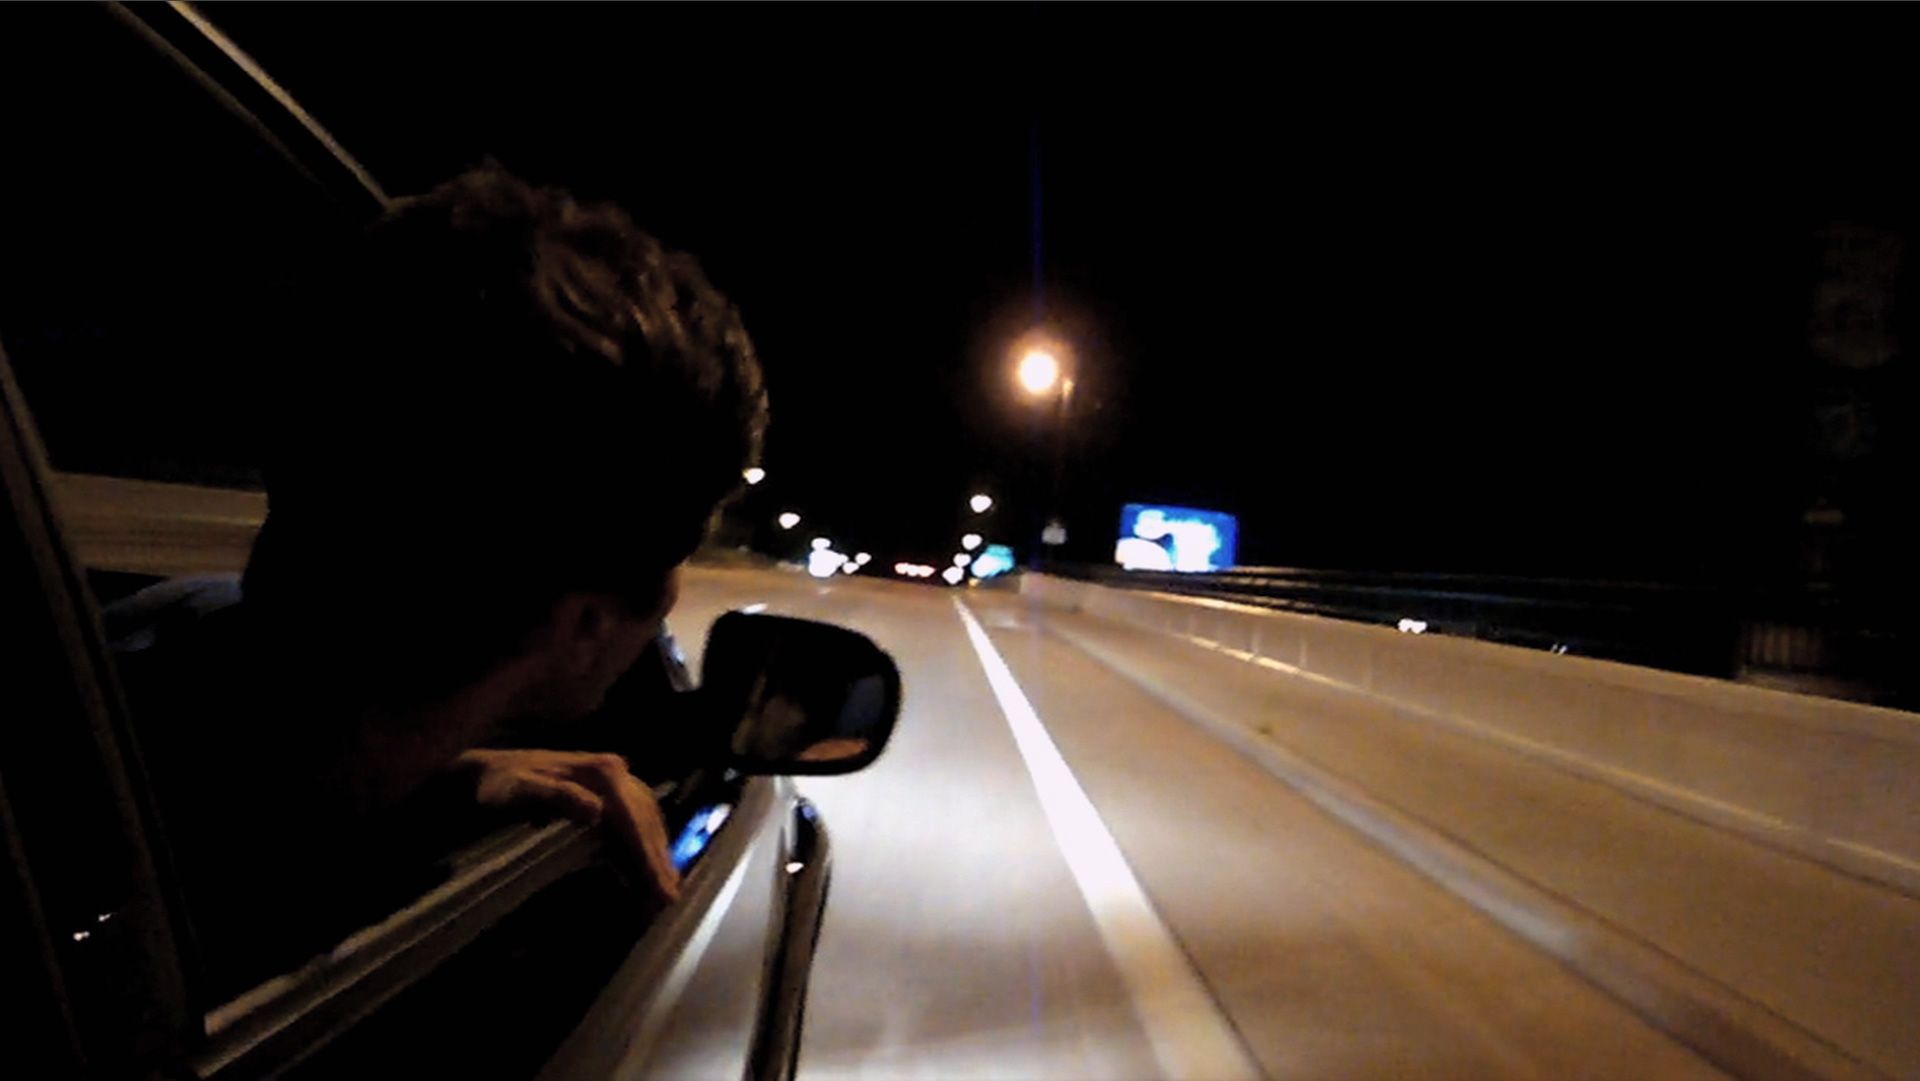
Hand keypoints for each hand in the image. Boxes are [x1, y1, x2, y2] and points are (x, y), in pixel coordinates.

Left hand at [453, 748, 680, 902]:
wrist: (485, 772)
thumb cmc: (499, 785)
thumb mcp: (519, 789)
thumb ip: (556, 796)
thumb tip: (597, 811)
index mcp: (600, 772)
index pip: (634, 818)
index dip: (649, 854)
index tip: (661, 888)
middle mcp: (614, 771)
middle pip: (647, 819)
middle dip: (659, 858)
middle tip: (671, 897)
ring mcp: (612, 780)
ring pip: (646, 818)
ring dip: (657, 851)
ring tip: (667, 886)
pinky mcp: (604, 792)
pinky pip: (634, 819)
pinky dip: (643, 844)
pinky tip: (647, 866)